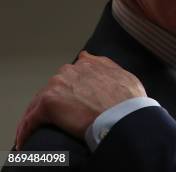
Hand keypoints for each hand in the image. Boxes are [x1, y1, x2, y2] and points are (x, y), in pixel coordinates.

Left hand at [15, 51, 145, 148]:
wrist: (123, 114)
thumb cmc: (128, 99)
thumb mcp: (122, 74)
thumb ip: (104, 65)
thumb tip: (89, 56)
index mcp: (88, 63)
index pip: (71, 75)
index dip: (69, 89)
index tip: (69, 101)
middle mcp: (70, 70)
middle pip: (54, 87)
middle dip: (54, 101)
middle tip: (59, 119)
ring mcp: (57, 85)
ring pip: (39, 102)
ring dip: (38, 115)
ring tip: (38, 131)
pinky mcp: (48, 103)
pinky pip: (31, 118)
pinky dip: (27, 129)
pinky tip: (26, 139)